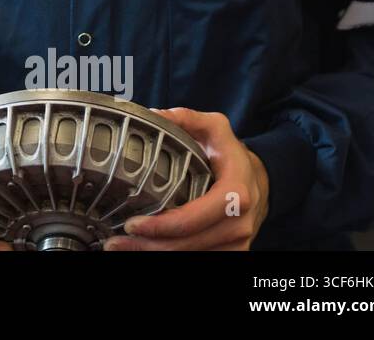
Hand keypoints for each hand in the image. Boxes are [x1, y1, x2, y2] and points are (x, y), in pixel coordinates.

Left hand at [104, 106, 269, 250]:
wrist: (259, 180)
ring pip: (192, 256)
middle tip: (114, 242)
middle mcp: (238, 223)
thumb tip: (155, 114)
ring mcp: (237, 242)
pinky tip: (145, 250)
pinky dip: (171, 256)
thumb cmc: (231, 154)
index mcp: (236, 194)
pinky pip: (201, 258)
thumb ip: (187, 118)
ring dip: (154, 254)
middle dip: (148, 246)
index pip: (194, 218)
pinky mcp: (232, 252)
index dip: (162, 225)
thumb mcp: (215, 128)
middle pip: (188, 243)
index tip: (132, 224)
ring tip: (121, 248)